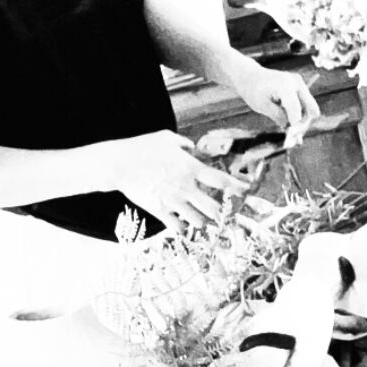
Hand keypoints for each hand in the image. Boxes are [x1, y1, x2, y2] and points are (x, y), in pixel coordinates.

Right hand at [97, 130, 246, 232]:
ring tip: (205, 222)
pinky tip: (183, 226)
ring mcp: (173, 201)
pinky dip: (183, 229)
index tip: (246, 191)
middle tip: (226, 215)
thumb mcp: (167, 138)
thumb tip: (192, 147)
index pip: (222, 180)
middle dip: (223, 213)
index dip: (237, 187)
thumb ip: (184, 143)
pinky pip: (177, 227)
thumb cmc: (143, 147)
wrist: (120, 164)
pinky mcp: (159, 211)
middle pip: (214, 207)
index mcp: (191, 168)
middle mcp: (186, 187)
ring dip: (204, 222)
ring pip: (198, 221)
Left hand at [232, 62, 320, 139]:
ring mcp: (300, 85)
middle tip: (294, 139)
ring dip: (302, 123)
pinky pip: (305, 107)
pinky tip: (290, 127)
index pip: (296, 109)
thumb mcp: (261, 106)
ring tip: (290, 134)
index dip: (295, 126)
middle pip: (311, 109)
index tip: (292, 140)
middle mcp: (297, 83)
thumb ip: (277, 116)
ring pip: (310, 110)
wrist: (251, 77)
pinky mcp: (300, 89)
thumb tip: (291, 129)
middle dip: (304, 125)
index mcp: (285, 85)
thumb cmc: (254, 91)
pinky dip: (299, 118)